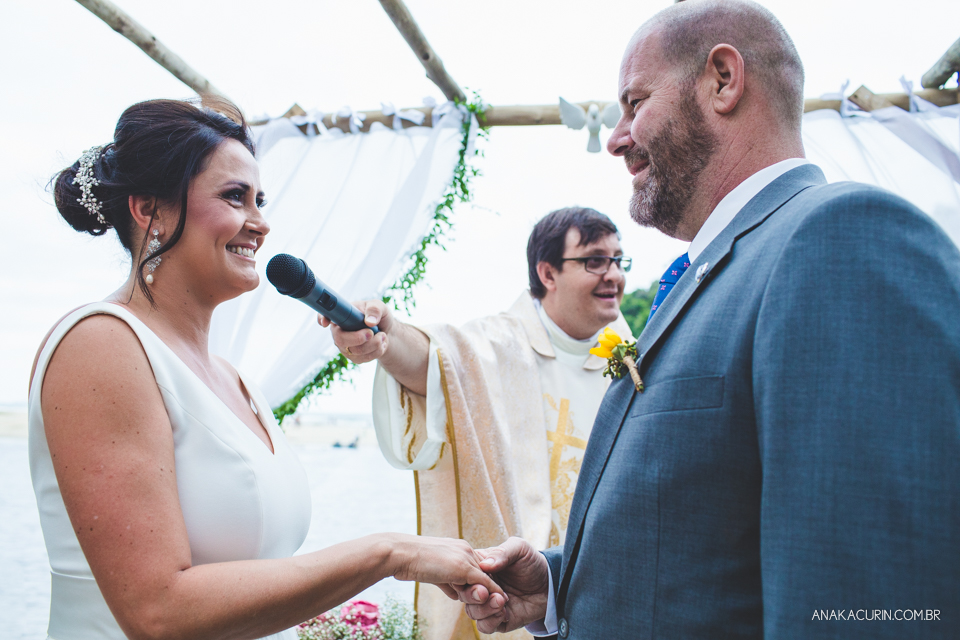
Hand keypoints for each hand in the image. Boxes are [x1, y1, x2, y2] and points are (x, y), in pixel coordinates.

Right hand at [319, 300, 391, 363]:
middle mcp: (339, 331)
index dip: (322, 318)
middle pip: (340, 339)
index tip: (325, 322)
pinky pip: (364, 358)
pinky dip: (377, 351)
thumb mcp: (379, 307)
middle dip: (357, 338)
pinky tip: (381, 343)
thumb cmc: (378, 316)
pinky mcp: (353, 357)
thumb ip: (375, 309)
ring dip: (374, 344)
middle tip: (371, 333)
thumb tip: (369, 322)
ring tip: (382, 335)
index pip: (326, 315)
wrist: (387, 332)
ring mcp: (345, 346)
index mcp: (342, 315)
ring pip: (355, 351)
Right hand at [389, 534, 506, 606]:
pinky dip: (492, 592)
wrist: (399, 552)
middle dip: (491, 586)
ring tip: (500, 601)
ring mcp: (465, 557)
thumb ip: (447, 581)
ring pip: (486, 577)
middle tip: (501, 600)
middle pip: (485, 570)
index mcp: (458, 548)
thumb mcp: (433, 571)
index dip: (482, 581)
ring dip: (491, 592)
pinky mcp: (463, 567)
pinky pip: (483, 582)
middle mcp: (464, 549)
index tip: (489, 593)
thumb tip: (457, 594)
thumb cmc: (410, 561)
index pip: (476, 565)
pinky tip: (499, 600)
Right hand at [462, 537, 549, 633]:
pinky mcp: (499, 620)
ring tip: (501, 601)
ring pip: (472, 612)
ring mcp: (489, 604)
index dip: (466, 578)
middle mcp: (481, 587)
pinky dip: (491, 621)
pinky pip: (485, 626)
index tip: (477, 579)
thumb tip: (485, 565)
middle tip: (486, 593)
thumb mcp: (519, 549)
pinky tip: (504, 612)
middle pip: (464, 595)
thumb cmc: (532, 562)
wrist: (550, 583)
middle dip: (472, 595)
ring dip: (483, 609)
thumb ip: (503, 553)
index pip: (463, 574)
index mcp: (480, 568)